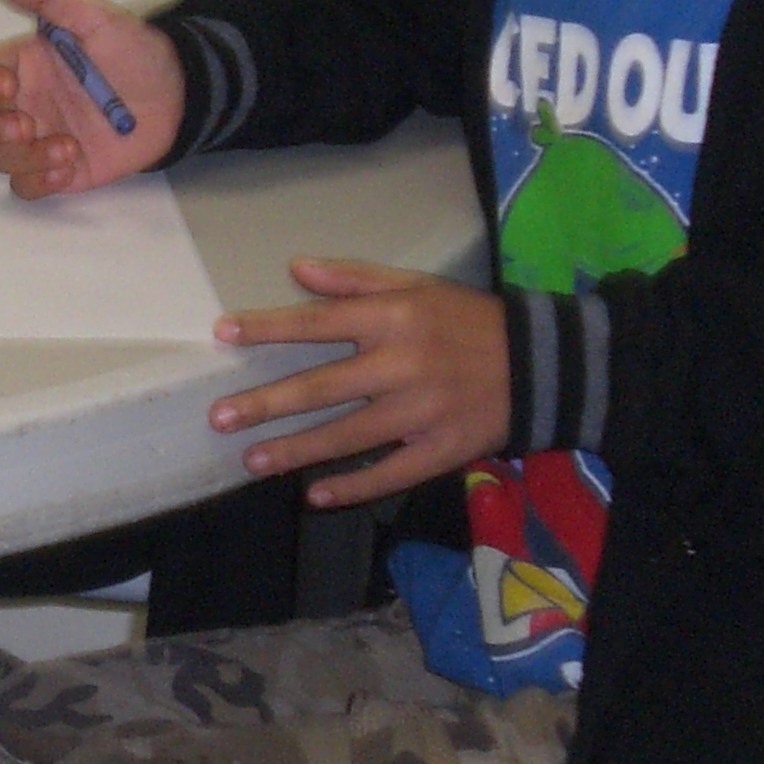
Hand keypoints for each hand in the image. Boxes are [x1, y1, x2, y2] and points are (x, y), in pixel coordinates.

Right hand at [0, 0, 182, 196]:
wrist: (178, 96)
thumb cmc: (132, 51)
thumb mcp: (94, 17)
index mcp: (22, 65)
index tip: (7, 87)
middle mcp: (23, 103)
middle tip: (25, 125)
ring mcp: (39, 139)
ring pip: (0, 157)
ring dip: (24, 156)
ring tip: (67, 148)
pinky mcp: (60, 171)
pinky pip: (27, 186)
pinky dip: (38, 181)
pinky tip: (68, 165)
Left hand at [209, 260, 509, 505]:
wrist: (543, 365)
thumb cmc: (467, 320)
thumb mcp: (417, 286)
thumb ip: (355, 277)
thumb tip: (296, 267)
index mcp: (395, 318)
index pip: (319, 322)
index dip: (269, 327)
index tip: (223, 333)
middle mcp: (403, 365)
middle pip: (323, 387)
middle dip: (267, 403)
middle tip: (220, 417)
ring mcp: (423, 412)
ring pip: (349, 435)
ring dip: (297, 451)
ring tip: (252, 461)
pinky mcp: (444, 449)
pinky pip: (392, 473)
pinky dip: (354, 486)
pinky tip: (316, 496)